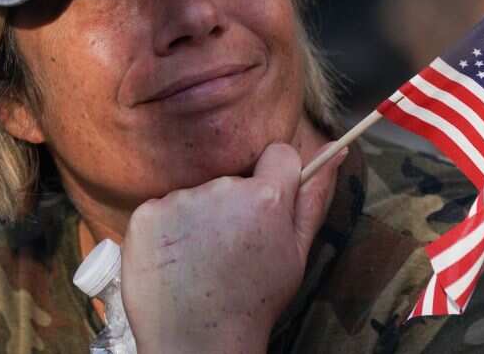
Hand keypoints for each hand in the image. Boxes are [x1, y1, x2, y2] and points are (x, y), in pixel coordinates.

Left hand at [120, 142, 343, 353]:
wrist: (198, 342)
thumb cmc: (254, 301)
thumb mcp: (297, 254)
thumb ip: (314, 197)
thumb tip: (336, 148)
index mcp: (266, 197)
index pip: (278, 154)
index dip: (276, 177)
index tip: (267, 204)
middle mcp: (223, 189)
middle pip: (234, 179)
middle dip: (234, 205)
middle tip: (231, 250)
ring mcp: (180, 200)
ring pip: (196, 196)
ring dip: (198, 219)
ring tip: (201, 261)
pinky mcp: (147, 214)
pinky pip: (162, 209)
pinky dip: (167, 231)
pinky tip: (174, 261)